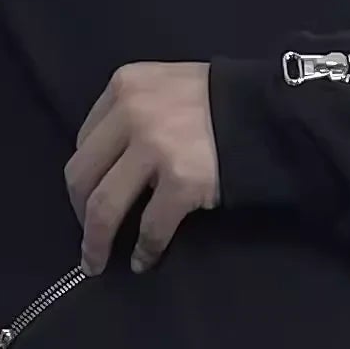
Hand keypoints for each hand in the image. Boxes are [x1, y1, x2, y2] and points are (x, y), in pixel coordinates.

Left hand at [68, 63, 220, 274]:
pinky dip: (144, 250)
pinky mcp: (181, 181)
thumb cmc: (221, 103)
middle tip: (87, 240)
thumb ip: (136, 113)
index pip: (84, 141)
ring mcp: (155, 147)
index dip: (84, 178)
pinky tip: (142, 262)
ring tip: (97, 262)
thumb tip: (115, 165)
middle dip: (79, 215)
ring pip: (105, 206)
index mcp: (124, 86)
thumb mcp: (167, 88)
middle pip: (82, 176)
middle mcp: (131, 113)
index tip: (89, 201)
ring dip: (96, 241)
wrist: (270, 113)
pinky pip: (151, 226)